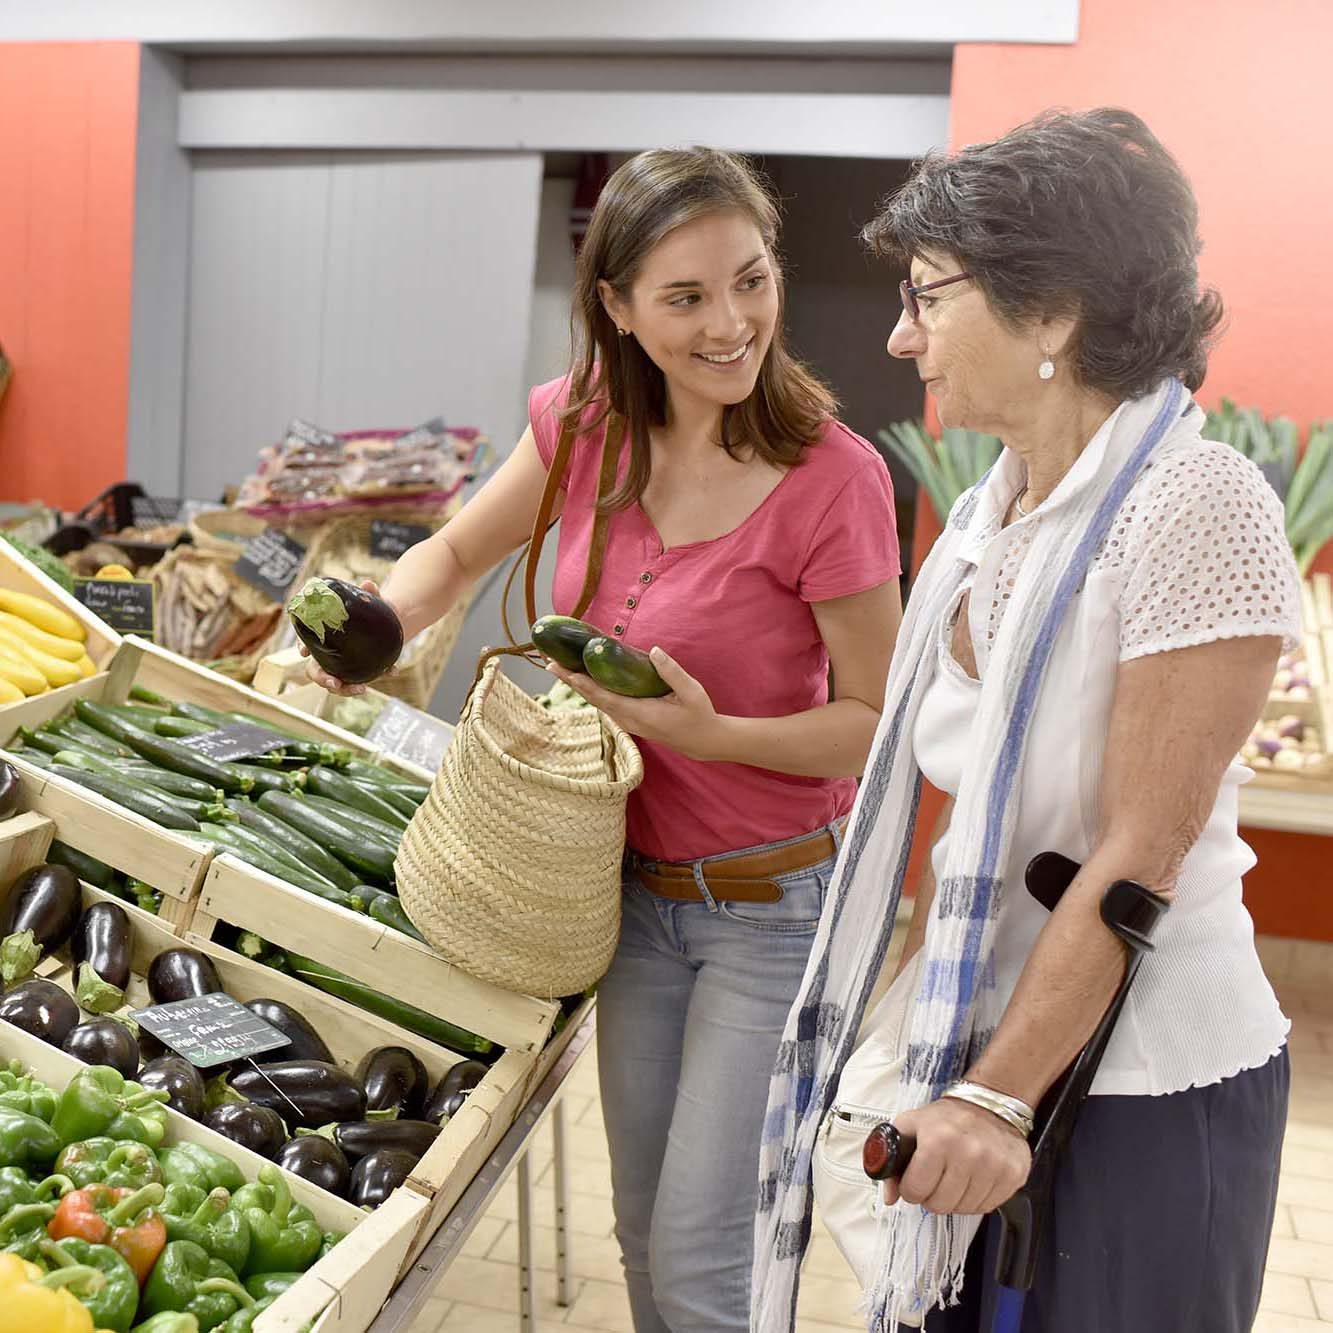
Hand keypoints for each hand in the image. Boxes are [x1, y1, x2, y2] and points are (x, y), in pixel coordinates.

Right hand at [300, 579, 384, 695]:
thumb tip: (367, 584)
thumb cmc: (372, 610)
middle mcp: (329, 656)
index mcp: (325, 637)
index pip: (307, 643)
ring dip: (346, 690)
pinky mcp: (359, 673)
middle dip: (322, 679)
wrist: (391, 622)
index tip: (304, 652)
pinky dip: (377, 678)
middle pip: (316, 672)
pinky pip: (361, 682)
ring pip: (336, 684)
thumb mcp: (372, 600)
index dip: (303, 648)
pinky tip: (393, 671)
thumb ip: (370, 593)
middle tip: (336, 683)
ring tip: (362, 689)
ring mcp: (342, 667)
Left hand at [544, 647, 720, 758]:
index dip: (582, 683)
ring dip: (580, 686)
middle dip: (572, 681)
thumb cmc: (699, 715)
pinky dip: (593, 691)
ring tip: (563, 668)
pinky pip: (606, 704)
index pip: (603, 697)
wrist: (703, 741)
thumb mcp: (691, 691)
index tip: (564, 671)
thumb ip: (671, 672)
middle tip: (552, 663)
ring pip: (598, 703)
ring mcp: (628, 722)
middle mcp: (629, 720)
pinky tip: (587, 680)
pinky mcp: (631, 720)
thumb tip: (653, 651)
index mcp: (640, 713)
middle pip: (594, 699)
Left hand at [882, 1097, 1030, 1214]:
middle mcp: (969, 1154)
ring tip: (954, 1176)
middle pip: (939, 1205)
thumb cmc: (947, 1118)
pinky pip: (987, 1207)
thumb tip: (889, 1196)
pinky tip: (972, 1180)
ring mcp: (994, 1166)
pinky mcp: (1013, 1175)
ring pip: (963, 1210)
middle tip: (935, 1179)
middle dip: (931, 1196)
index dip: (910, 1189)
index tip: (914, 1180)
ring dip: (954, 1199)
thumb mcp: (910, 1125)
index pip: (915, 1191)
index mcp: (938, 1140)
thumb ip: (892, 1159)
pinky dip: (975, 1199)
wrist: (989, 1104)